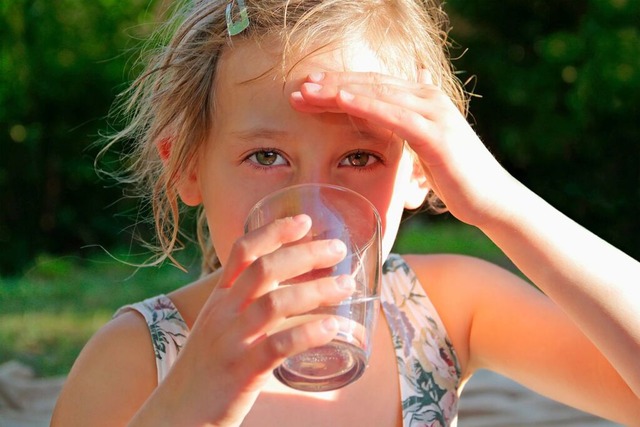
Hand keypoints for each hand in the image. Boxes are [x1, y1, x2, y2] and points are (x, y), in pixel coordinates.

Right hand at [157, 215, 354, 425]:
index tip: (304, 220)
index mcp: (219, 300)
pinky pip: (279, 345)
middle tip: (339, 249)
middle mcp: (224, 314)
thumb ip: (242, 306)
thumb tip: (282, 289)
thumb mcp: (216, 328)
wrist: (175, 414)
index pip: (242, 251)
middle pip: (265, 269)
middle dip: (306, 253)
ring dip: (316, 290)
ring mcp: (232, 341)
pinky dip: (309, 333)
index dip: (274, 230)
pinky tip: (333, 327)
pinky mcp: (243, 371)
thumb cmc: (204, 370)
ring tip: (346, 286)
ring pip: (276, 303)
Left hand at [290, 71, 516, 226]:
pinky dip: (365, 105)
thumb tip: (410, 94)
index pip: (374, 85)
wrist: (491, 199)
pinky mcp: (434, 134)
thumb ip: (415, 119)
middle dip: (332, 84)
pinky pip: (393, 115)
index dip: (340, 83)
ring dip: (339, 91)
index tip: (309, 87)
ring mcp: (432, 113)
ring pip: (377, 95)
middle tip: (299, 86)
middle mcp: (427, 98)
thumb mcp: (430, 144)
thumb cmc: (458, 177)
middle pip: (370, 84)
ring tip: (308, 91)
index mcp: (423, 100)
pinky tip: (341, 99)